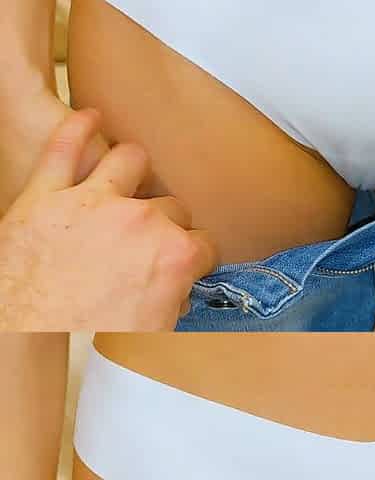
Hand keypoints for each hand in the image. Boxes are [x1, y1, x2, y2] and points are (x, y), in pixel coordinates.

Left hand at [0, 110, 217, 330]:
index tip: (189, 261)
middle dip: (169, 221)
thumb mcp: (149, 331)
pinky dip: (77, 128)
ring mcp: (94, 201)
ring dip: (137, 166)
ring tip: (134, 172)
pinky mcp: (47, 193)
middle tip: (155, 238)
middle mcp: (140, 220)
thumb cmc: (83, 337)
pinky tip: (89, 116)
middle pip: (173, 206)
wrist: (21, 333)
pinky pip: (63, 146)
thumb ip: (173, 303)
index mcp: (173, 254)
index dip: (197, 255)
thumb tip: (179, 295)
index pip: (204, 244)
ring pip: (131, 160)